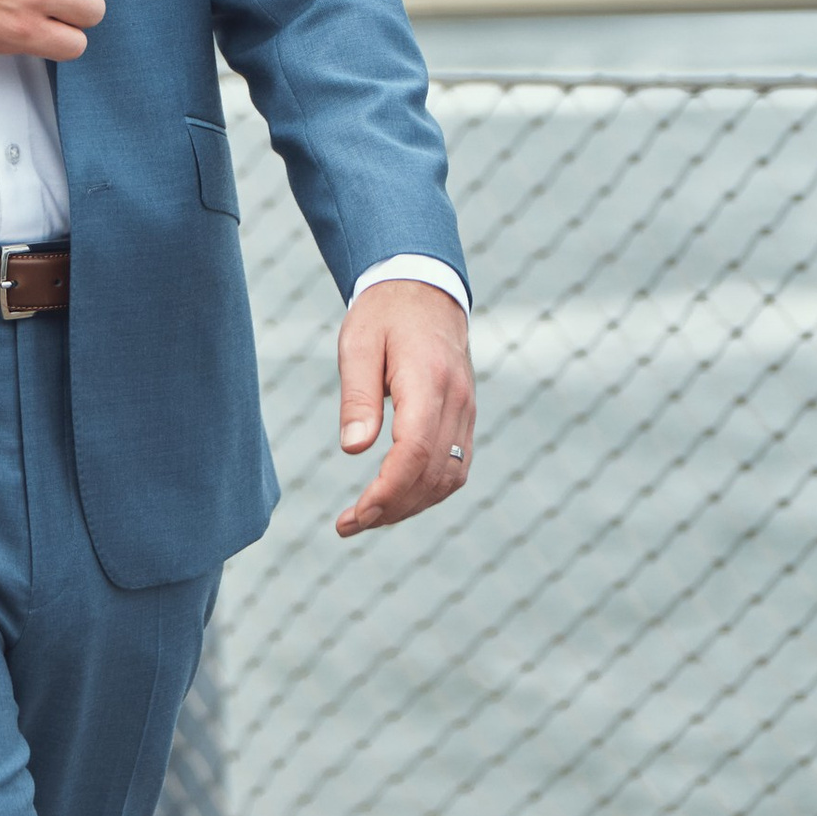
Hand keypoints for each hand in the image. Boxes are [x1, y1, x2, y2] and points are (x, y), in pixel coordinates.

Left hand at [336, 282, 475, 537]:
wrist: (424, 291)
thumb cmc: (383, 316)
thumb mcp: (358, 346)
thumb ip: (358, 397)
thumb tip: (353, 449)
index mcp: (428, 379)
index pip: (415, 451)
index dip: (387, 491)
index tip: (355, 515)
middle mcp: (457, 400)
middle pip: (433, 474)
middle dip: (393, 509)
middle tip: (349, 524)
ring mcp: (467, 411)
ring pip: (450, 478)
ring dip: (411, 506)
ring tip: (367, 518)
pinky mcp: (466, 418)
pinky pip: (457, 467)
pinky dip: (429, 492)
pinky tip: (397, 499)